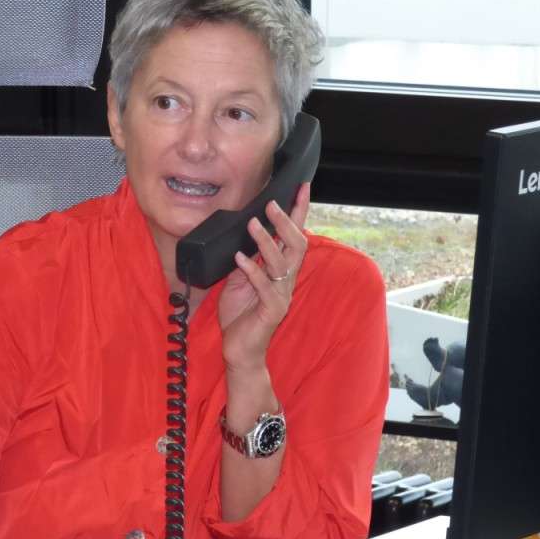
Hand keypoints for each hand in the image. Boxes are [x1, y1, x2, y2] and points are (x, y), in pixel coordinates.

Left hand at [217, 182, 310, 371]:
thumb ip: (245, 259)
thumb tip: (242, 234)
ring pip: (281, 262)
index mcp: (280, 271)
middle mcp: (286, 280)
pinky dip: (252, 270)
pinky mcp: (272, 310)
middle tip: (271, 204)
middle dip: (286, 222)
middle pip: (296, 245)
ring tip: (252, 225)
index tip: (300, 187)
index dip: (298, 212)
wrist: (240, 351)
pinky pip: (264, 286)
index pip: (293, 235)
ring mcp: (281, 295)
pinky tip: (239, 259)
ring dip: (266, 241)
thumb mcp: (239, 280)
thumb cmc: (240, 316)